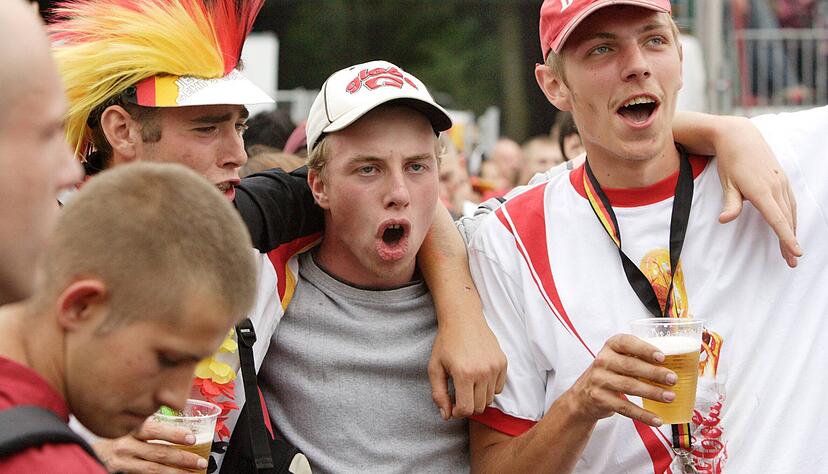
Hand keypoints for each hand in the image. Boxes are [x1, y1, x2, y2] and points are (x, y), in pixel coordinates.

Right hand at [94, 419, 207, 473]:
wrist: (87, 449)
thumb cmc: (116, 436)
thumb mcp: (130, 426)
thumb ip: (149, 427)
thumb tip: (181, 430)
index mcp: (131, 428)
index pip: (155, 430)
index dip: (174, 434)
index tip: (192, 437)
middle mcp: (125, 445)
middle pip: (158, 452)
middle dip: (183, 458)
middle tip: (201, 461)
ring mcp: (122, 462)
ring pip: (153, 469)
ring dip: (176, 472)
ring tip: (193, 471)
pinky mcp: (119, 473)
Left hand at [428, 318, 506, 419]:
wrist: (463, 319)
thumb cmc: (446, 343)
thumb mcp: (434, 368)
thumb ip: (438, 394)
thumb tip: (446, 416)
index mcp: (463, 374)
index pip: (466, 409)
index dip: (457, 412)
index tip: (452, 406)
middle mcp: (482, 372)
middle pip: (479, 407)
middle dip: (468, 406)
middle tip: (459, 395)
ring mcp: (495, 367)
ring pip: (490, 399)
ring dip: (478, 397)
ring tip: (468, 384)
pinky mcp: (503, 363)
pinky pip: (499, 387)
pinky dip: (489, 388)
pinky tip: (479, 377)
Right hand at [564, 334, 676, 426]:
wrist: (583, 395)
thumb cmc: (610, 373)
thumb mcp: (618, 358)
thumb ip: (639, 357)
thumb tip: (675, 363)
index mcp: (611, 346)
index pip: (626, 342)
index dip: (645, 349)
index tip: (662, 357)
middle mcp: (603, 361)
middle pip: (630, 366)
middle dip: (654, 373)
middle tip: (673, 379)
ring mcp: (599, 380)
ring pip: (629, 386)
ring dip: (652, 392)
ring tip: (670, 397)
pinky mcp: (600, 398)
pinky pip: (625, 407)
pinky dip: (643, 415)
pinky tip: (657, 419)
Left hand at [714, 116, 800, 266]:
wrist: (739, 137)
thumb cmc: (730, 162)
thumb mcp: (727, 183)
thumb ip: (730, 203)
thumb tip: (724, 221)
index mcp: (761, 190)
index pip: (776, 219)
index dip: (786, 237)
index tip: (796, 252)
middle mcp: (775, 187)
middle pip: (786, 219)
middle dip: (790, 241)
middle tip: (792, 261)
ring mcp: (781, 182)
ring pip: (790, 211)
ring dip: (792, 231)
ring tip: (791, 250)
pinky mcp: (782, 179)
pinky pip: (790, 202)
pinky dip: (791, 217)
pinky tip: (790, 227)